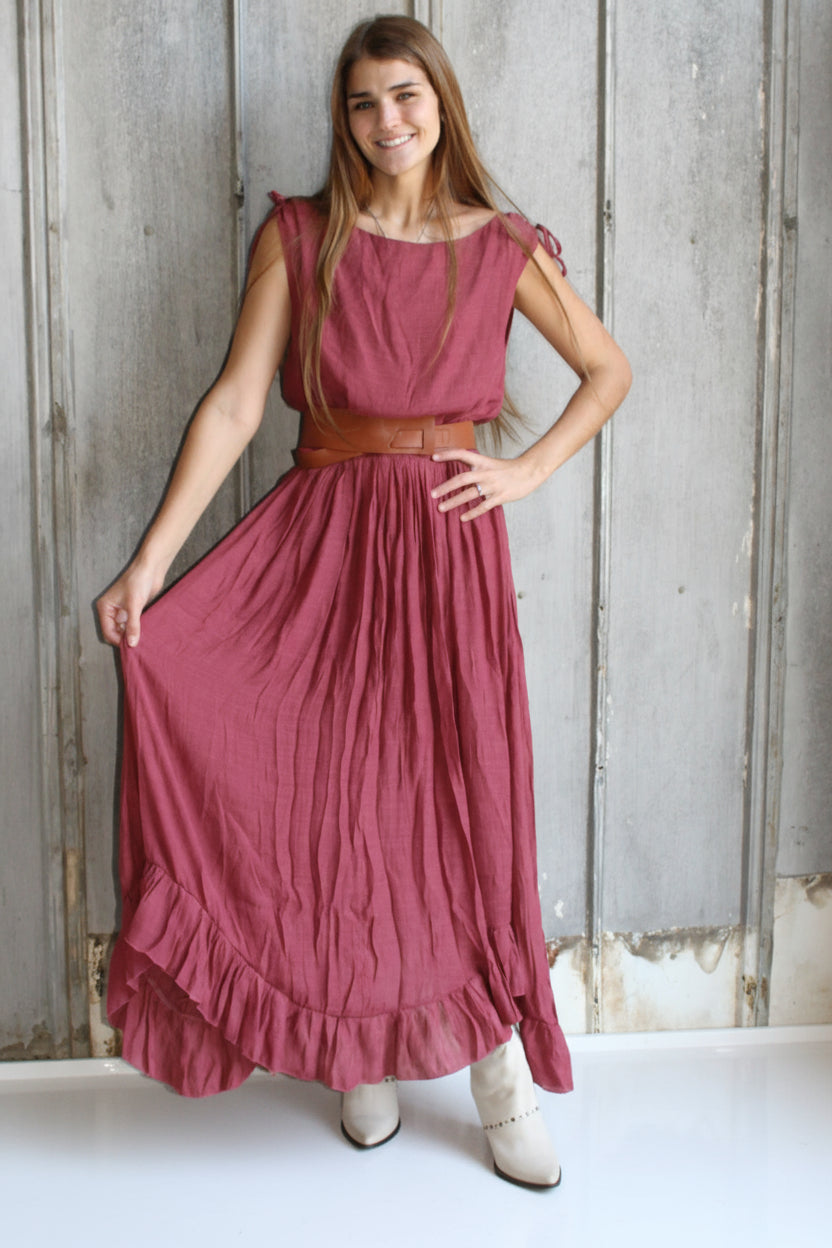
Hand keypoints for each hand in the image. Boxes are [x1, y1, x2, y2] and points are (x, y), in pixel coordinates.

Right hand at [96, 559, 164, 647]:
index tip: (131, 646)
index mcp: (105, 607)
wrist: (151, 569)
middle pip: (115, 632)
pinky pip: (132, 624)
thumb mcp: (134, 605)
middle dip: (124, 638)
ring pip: (124, 629)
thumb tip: (131, 643)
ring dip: (131, 634)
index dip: (118, 640)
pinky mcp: (133, 609)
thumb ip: (132, 625)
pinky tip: (145, 631)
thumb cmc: (138, 581)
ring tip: (143, 638)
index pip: (107, 631)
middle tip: (137, 643)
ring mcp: (122, 610)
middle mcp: (111, 610)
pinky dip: (137, 628)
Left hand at [429, 448, 545, 521]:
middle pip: (461, 479)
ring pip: (469, 494)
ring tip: (441, 508)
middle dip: (445, 487)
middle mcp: (485, 473)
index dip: (447, 454)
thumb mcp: (491, 464)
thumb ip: (476, 467)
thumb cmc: (508, 469)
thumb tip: (460, 474)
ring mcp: (492, 486)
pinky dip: (472, 513)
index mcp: (483, 462)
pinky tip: (462, 518)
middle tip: (432, 494)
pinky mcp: (499, 497)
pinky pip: (483, 506)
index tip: (433, 456)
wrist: (529, 472)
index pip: (462, 454)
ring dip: (453, 501)